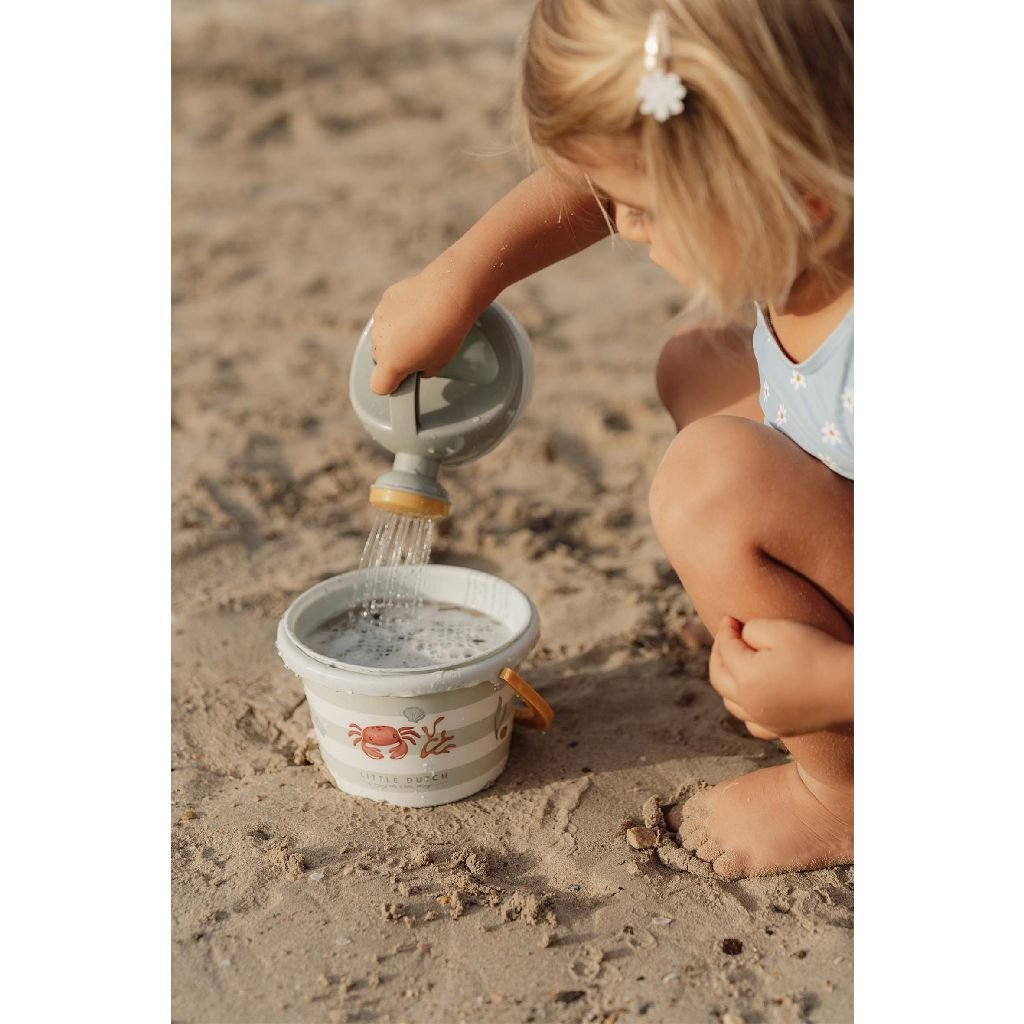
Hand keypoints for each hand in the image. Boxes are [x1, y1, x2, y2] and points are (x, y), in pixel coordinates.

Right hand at [368, 262, 479, 394]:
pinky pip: (388, 315)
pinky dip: (398, 316)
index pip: (378, 386)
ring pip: (383, 336)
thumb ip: (421, 370)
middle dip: (395, 358)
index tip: (404, 380)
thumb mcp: (438, 364)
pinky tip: (419, 311)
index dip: (392, 386)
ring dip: (395, 337)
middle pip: (381, 360)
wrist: (449, 294)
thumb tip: (417, 365)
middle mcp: (378, 342)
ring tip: (421, 328)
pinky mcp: (385, 300)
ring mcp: (379, 319)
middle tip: (420, 351)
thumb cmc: (446, 332)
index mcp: (390, 363)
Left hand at [709, 616, 852, 738]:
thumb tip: (738, 637)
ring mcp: (765, 721)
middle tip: (727, 637)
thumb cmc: (819, 652)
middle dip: (718, 654)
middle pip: (719, 677)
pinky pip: (752, 723)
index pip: (724, 649)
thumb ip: (749, 630)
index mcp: (745, 679)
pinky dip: (745, 708)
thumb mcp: (780, 630)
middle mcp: (750, 705)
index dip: (725, 630)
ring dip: (728, 681)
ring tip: (736, 662)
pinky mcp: (782, 730)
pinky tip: (754, 695)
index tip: (730, 618)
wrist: (854, 686)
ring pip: (730, 702)